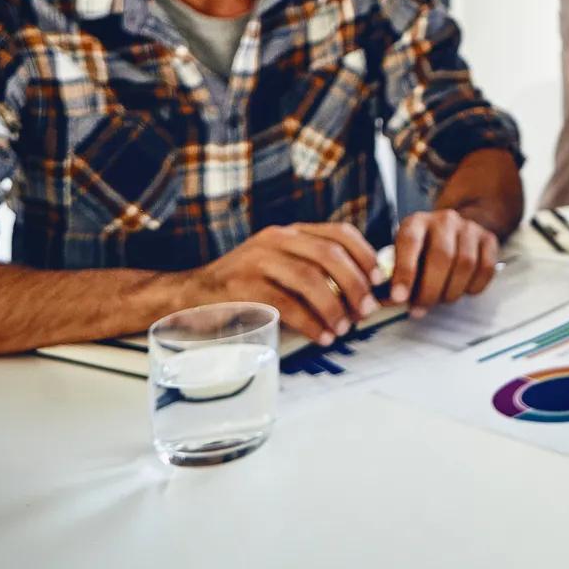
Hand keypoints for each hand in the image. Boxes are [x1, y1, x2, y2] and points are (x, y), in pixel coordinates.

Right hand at [189, 222, 379, 345]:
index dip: (365, 255)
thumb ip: (313, 269)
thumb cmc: (245, 286)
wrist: (189, 296)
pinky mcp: (243, 288)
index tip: (379, 280)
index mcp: (289, 232)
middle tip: (367, 310)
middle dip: (355, 284)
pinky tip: (323, 336)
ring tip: (345, 327)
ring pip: (310, 280)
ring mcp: (257, 261)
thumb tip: (364, 290)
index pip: (339, 232)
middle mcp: (275, 239)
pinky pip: (288, 305)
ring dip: (335, 307)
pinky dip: (312, 323)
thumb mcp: (280, 266)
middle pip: (329, 256)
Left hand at [390, 208, 500, 316]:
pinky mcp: (489, 239)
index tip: (399, 297)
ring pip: (466, 264)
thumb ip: (393, 277)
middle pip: (442, 256)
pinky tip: (463, 290)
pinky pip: (486, 268)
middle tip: (421, 308)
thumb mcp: (402, 255)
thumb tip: (386, 302)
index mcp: (416, 222)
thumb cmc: (423, 250)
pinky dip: (474, 286)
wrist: (454, 230)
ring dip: (452, 291)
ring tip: (442, 299)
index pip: (410, 242)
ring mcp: (469, 228)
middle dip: (430, 290)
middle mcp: (444, 220)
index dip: (404, 271)